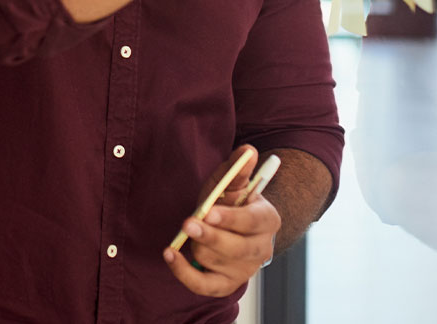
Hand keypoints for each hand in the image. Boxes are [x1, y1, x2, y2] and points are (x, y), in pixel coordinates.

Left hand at [163, 145, 280, 296]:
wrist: (232, 229)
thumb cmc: (230, 203)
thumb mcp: (231, 184)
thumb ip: (237, 169)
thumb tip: (247, 151)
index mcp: (267, 220)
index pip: (252, 222)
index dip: (231, 219)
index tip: (209, 212)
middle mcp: (261, 249)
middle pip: (237, 248)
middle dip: (211, 236)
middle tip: (189, 224)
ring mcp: (245, 270)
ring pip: (215, 261)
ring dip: (196, 245)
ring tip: (189, 232)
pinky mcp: (226, 284)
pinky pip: (204, 286)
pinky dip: (183, 273)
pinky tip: (170, 255)